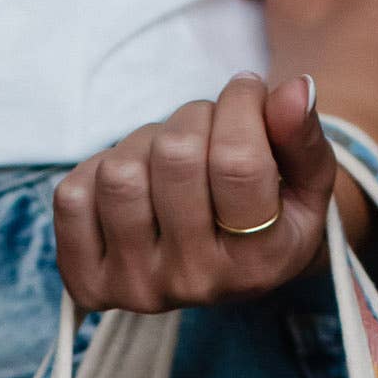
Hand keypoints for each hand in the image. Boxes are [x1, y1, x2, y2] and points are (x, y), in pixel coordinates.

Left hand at [53, 73, 336, 312]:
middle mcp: (197, 284)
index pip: (236, 162)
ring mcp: (138, 288)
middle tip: (206, 132)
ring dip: (144, 144)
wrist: (228, 267)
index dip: (240, 103)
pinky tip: (134, 188)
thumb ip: (302, 135)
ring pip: (120, 173)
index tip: (247, 93)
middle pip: (175, 157)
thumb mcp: (306, 179)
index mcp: (258, 263)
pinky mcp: (90, 282)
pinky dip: (97, 172)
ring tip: (168, 161)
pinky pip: (71, 198)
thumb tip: (293, 89)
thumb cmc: (271, 210)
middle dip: (193, 118)